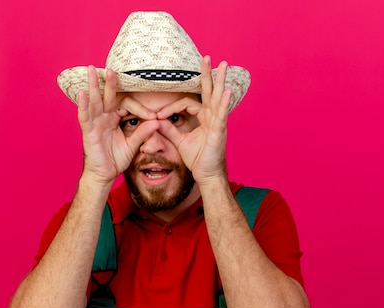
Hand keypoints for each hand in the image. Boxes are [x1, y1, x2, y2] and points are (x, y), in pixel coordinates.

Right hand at [77, 66, 158, 184]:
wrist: (104, 175)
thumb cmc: (115, 159)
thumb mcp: (133, 145)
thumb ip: (143, 133)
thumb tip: (157, 122)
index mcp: (114, 119)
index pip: (126, 106)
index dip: (139, 109)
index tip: (153, 116)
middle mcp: (103, 118)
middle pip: (106, 97)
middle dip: (108, 83)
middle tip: (111, 68)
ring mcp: (94, 123)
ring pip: (94, 101)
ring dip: (93, 86)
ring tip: (92, 70)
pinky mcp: (88, 131)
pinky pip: (84, 116)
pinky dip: (83, 105)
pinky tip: (83, 93)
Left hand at [156, 56, 231, 184]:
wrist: (206, 175)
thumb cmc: (198, 159)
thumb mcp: (180, 141)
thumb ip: (170, 129)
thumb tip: (158, 120)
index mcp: (204, 118)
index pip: (188, 103)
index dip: (172, 106)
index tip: (158, 115)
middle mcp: (212, 118)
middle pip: (209, 91)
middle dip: (208, 74)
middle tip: (208, 57)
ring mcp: (217, 123)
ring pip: (218, 98)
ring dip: (220, 81)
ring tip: (223, 65)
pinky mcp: (219, 132)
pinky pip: (221, 115)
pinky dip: (223, 102)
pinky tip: (225, 90)